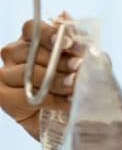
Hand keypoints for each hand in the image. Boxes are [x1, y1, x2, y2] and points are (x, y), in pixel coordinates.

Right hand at [0, 18, 82, 140]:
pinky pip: (25, 95)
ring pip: (28, 72)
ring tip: (75, 87)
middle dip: (59, 60)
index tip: (69, 43)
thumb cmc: (78, 92)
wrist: (75, 123)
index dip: (49, 34)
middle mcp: (15, 56)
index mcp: (32, 43)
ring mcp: (6, 75)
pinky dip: (50, 99)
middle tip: (78, 67)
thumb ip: (80, 49)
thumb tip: (74, 26)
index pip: (32, 29)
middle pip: (30, 50)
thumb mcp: (85, 69)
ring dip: (55, 80)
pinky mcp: (4, 97)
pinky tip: (67, 102)